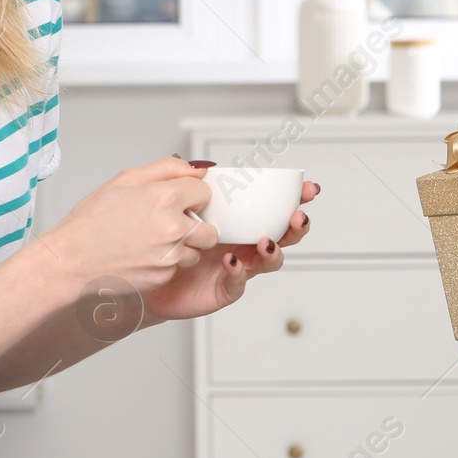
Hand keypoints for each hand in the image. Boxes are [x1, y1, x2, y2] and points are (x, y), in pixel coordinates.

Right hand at [42, 156, 218, 292]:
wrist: (70, 259)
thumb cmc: (91, 221)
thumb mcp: (125, 180)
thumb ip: (166, 169)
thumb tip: (196, 169)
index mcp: (165, 198)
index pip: (204, 191)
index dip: (190, 194)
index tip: (178, 199)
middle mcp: (173, 228)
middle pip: (210, 227)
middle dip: (197, 224)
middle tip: (173, 223)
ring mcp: (170, 255)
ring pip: (196, 250)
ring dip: (183, 245)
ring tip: (153, 239)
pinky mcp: (163, 276)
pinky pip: (178, 267)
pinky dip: (167, 262)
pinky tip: (144, 254)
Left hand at [140, 177, 320, 323]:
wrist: (148, 277)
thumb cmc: (165, 243)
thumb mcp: (173, 207)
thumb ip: (187, 184)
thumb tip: (201, 167)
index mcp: (239, 223)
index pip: (273, 208)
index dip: (295, 200)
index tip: (308, 189)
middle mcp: (243, 245)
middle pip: (282, 236)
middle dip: (296, 226)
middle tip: (298, 217)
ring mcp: (238, 268)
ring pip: (269, 261)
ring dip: (273, 251)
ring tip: (265, 242)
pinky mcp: (224, 289)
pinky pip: (238, 283)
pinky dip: (239, 272)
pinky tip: (232, 262)